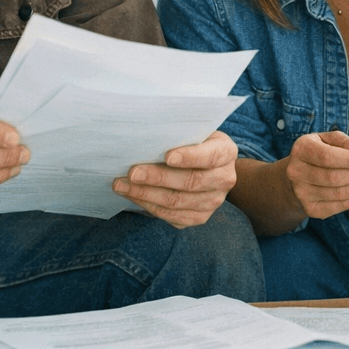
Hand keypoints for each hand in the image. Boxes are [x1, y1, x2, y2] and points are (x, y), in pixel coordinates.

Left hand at [114, 131, 237, 228]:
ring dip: (146, 194)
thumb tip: (146, 137)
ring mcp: (213, 201)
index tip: (167, 156)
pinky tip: (132, 196)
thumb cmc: (196, 142)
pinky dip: (149, 206)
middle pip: (190, 182)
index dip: (189, 157)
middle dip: (157, 178)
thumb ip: (180, 134)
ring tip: (122, 185)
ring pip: (177, 202)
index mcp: (226, 153)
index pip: (210, 156)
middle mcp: (224, 179)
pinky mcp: (200, 217)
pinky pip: (172, 216)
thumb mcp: (196, 131)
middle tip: (132, 173)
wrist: (211, 167)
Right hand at [282, 131, 348, 218]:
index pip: (328, 157)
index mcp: (301, 149)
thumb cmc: (316, 153)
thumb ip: (343, 141)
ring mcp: (301, 193)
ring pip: (338, 193)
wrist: (297, 175)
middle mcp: (296, 172)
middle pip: (334, 177)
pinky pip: (338, 206)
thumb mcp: (326, 139)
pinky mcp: (310, 209)